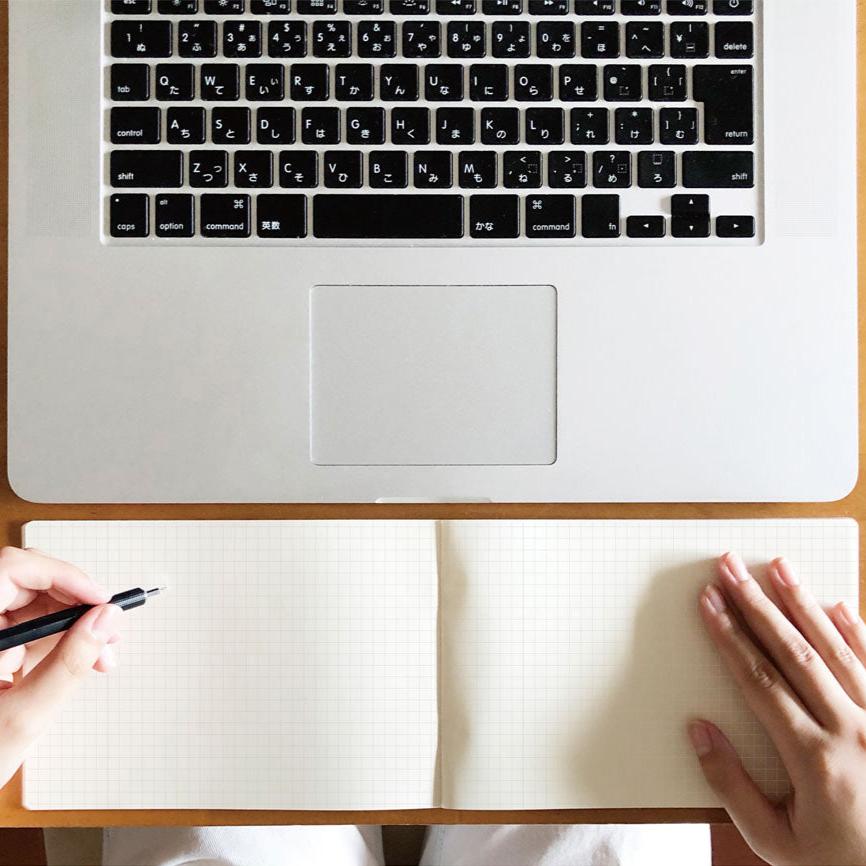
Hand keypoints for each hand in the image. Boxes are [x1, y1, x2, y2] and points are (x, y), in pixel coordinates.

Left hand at [0, 546, 122, 788]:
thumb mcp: (23, 717)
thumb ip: (69, 664)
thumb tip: (104, 621)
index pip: (15, 570)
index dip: (63, 576)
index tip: (99, 600)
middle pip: (27, 584)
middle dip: (76, 603)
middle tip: (108, 626)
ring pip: (32, 606)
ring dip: (74, 624)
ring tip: (102, 652)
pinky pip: (28, 629)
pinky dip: (59, 641)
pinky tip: (82, 660)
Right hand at [689, 552, 865, 865]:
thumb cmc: (841, 865)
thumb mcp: (775, 843)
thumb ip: (731, 788)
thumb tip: (698, 731)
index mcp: (814, 758)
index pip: (759, 680)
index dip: (729, 636)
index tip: (709, 602)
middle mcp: (853, 730)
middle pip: (793, 651)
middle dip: (756, 604)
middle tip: (731, 566)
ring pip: (837, 649)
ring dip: (803, 603)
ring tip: (779, 567)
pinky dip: (858, 631)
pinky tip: (838, 604)